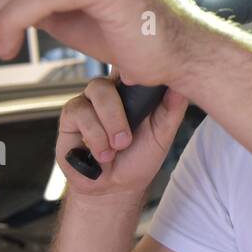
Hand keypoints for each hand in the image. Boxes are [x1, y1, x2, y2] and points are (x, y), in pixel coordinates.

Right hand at [57, 71, 189, 197]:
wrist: (116, 188)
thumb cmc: (139, 157)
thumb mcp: (163, 134)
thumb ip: (172, 108)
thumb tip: (181, 84)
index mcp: (133, 90)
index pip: (133, 64)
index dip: (137, 64)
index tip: (143, 76)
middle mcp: (110, 90)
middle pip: (115, 74)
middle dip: (121, 111)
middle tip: (126, 141)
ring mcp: (88, 100)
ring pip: (97, 92)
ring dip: (109, 126)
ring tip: (115, 149)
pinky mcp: (70, 116)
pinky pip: (80, 113)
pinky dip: (95, 137)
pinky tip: (101, 154)